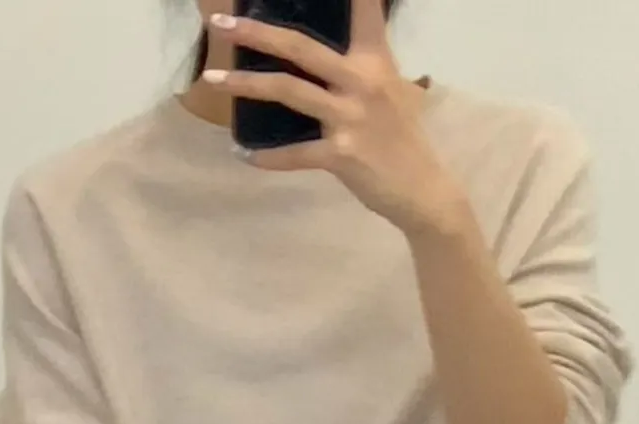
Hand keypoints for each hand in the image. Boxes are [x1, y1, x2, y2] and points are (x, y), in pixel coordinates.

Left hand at [204, 0, 468, 235]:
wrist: (424, 191)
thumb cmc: (403, 139)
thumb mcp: (391, 92)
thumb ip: (361, 69)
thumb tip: (324, 58)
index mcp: (375, 61)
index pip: (362, 10)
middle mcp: (362, 82)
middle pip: (300, 47)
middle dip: (257, 32)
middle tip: (221, 23)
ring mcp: (350, 118)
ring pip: (288, 91)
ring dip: (246, 84)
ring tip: (214, 80)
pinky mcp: (341, 155)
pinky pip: (294, 154)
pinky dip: (266, 157)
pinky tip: (243, 154)